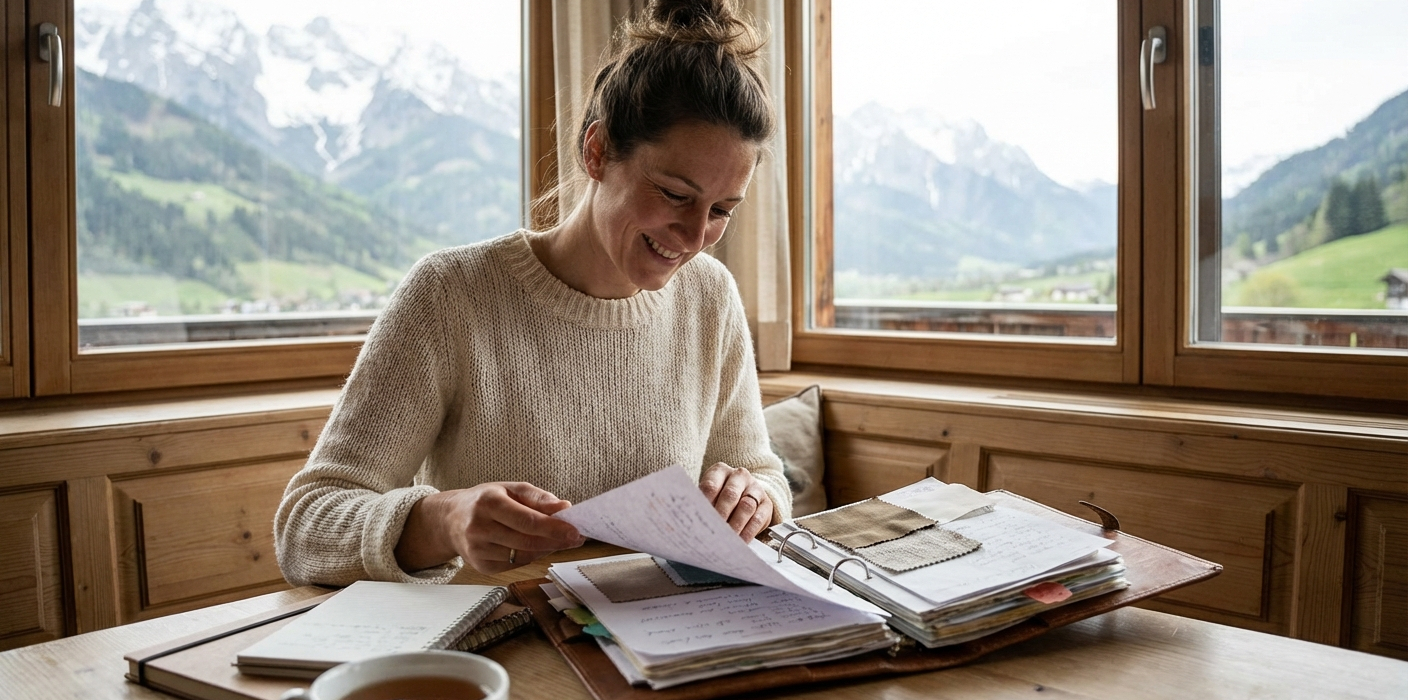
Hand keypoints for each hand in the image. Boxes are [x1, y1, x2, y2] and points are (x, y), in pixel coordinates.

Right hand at [395, 482, 584, 573]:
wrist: (451, 519)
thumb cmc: (485, 500)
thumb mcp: (511, 489)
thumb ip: (539, 498)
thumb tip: (565, 508)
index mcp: (488, 502)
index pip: (527, 520)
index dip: (554, 528)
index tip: (575, 530)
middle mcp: (479, 527)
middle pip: (526, 541)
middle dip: (556, 541)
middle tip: (577, 537)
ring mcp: (477, 550)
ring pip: (523, 556)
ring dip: (545, 549)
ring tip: (558, 539)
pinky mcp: (480, 566)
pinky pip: (515, 565)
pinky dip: (530, 556)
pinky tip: (535, 546)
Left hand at [698, 462, 772, 540]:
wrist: (746, 496)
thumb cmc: (720, 498)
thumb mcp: (709, 496)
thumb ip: (702, 505)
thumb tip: (695, 524)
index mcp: (720, 471)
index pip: (711, 485)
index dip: (705, 504)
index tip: (700, 519)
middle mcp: (739, 476)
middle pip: (730, 494)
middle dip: (721, 515)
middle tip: (714, 531)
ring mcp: (755, 489)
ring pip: (746, 506)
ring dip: (735, 525)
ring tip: (726, 538)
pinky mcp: (767, 504)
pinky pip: (758, 519)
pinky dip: (747, 532)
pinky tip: (739, 541)